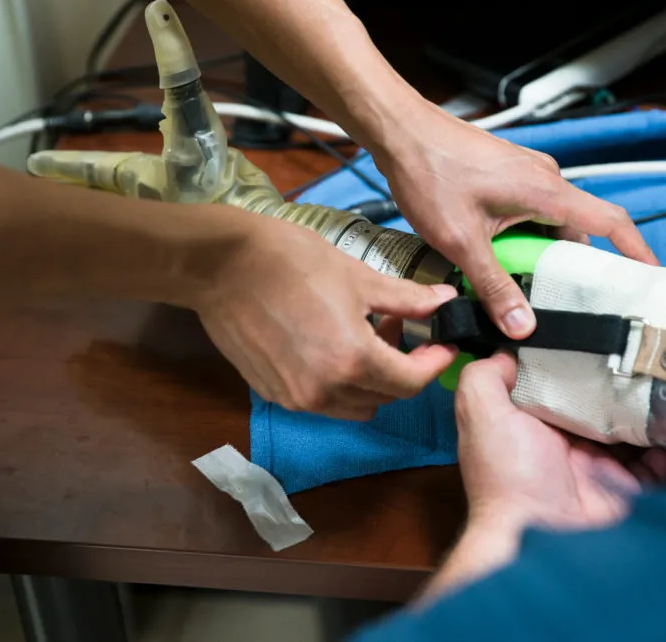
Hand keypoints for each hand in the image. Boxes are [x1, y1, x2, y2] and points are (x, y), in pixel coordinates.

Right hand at [195, 214, 458, 419]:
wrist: (219, 264)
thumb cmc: (290, 260)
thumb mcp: (358, 276)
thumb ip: (406, 298)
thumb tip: (446, 301)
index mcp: (352, 361)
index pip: (412, 382)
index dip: (435, 363)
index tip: (444, 343)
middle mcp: (325, 391)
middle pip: (386, 398)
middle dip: (405, 369)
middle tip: (403, 329)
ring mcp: (296, 398)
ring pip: (356, 406)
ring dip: (373, 381)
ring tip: (367, 337)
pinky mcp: (274, 394)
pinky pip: (323, 402)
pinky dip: (341, 383)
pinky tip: (333, 345)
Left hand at [372, 104, 657, 339]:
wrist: (400, 130)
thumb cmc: (430, 171)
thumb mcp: (462, 241)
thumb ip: (494, 286)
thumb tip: (520, 324)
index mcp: (547, 192)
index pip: (611, 222)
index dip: (636, 252)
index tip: (651, 276)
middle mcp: (545, 179)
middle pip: (576, 231)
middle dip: (571, 267)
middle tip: (563, 301)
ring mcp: (526, 173)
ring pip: (549, 222)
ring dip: (539, 252)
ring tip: (518, 282)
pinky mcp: (507, 174)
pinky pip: (530, 211)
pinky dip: (523, 236)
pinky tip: (495, 255)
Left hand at [419, 352, 665, 601]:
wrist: (537, 534)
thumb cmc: (506, 476)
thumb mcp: (481, 413)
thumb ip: (486, 376)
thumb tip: (506, 350)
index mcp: (531, 424)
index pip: (556, 384)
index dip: (574, 362)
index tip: (598, 334)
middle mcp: (564, 443)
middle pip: (599, 404)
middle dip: (620, 384)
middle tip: (646, 356)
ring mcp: (597, 466)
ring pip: (631, 430)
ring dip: (649, 411)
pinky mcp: (624, 488)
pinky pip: (655, 464)